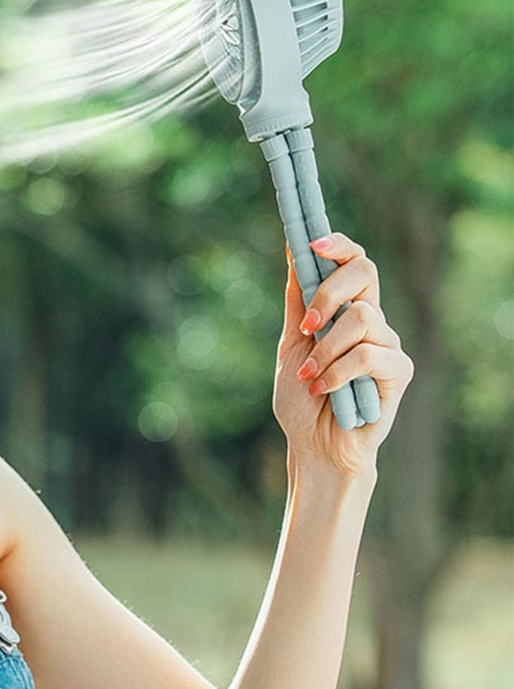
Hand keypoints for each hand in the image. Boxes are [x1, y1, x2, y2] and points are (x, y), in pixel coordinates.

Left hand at [273, 233, 413, 475]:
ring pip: (360, 316)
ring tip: (309, 375)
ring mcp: (387, 344)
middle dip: (329, 290)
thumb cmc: (302, 397)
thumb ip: (297, 302)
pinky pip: (369, 354)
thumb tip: (294, 252)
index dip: (337, 245)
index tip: (310, 242)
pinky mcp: (398, 371)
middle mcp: (371, 321)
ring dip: (325, 347)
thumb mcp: (290, 344)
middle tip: (306, 325)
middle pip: (365, 272)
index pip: (353, 262)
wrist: (314, 446)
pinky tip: (323, 389)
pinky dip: (337, 371)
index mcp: (345, 309)